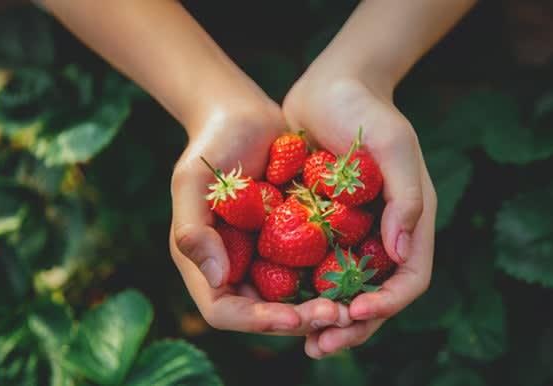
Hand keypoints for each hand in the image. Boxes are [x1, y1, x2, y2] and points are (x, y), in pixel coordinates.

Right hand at [170, 99, 350, 335]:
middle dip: (300, 319)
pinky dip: (332, 278)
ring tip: (352, 304)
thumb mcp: (193, 182)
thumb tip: (215, 279)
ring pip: (293, 298)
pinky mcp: (292, 241)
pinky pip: (312, 269)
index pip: (225, 311)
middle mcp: (236, 268)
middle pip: (265, 313)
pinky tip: (359, 276)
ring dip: (320, 306)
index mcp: (206, 263)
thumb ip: (193, 229)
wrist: (245, 116)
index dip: (257, 320)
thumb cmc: (212, 145)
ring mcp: (265, 256)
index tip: (294, 317)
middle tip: (337, 314)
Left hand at [283, 74, 436, 357]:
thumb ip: (406, 197)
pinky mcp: (323, 227)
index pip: (409, 278)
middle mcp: (384, 235)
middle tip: (320, 345)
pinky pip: (315, 268)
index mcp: (410, 221)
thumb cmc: (365, 111)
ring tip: (302, 340)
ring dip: (327, 319)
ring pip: (345, 290)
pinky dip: (303, 291)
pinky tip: (279, 304)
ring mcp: (353, 234)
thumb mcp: (393, 145)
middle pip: (376, 296)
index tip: (354, 311)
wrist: (329, 85)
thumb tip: (401, 254)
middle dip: (353, 325)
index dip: (387, 303)